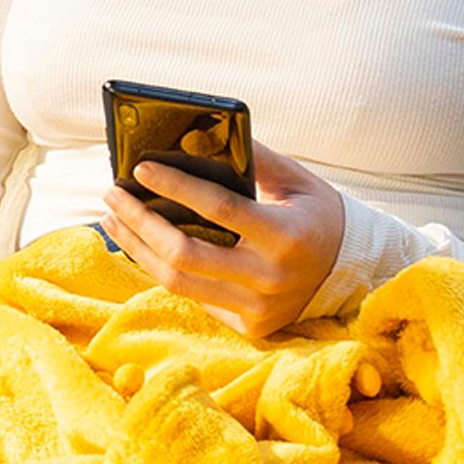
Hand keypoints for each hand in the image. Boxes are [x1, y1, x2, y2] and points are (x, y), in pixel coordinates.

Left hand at [100, 143, 344, 340]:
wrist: (351, 272)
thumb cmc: (318, 216)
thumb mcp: (298, 181)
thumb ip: (256, 158)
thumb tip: (198, 137)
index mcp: (286, 235)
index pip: (220, 209)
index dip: (175, 187)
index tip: (140, 168)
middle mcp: (270, 277)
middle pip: (184, 254)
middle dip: (139, 222)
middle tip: (113, 194)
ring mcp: (259, 308)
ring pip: (178, 283)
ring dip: (137, 249)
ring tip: (114, 219)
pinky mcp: (250, 327)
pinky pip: (194, 297)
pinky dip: (163, 269)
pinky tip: (143, 245)